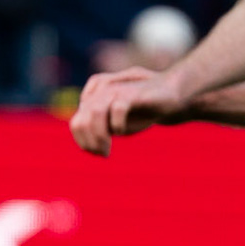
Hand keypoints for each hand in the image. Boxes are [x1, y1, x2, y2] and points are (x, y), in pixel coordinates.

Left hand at [69, 67, 184, 156]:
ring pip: (95, 112)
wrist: (168, 97)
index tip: (97, 153)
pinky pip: (117, 108)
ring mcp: (115, 91)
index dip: (83, 142)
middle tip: (102, 154)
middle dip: (89, 142)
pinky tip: (121, 132)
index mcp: (93, 101)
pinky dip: (117, 124)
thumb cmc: (140, 113)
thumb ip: (97, 130)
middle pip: (82, 120)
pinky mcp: (131, 93)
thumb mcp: (115, 124)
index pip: (76, 124)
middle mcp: (100, 94)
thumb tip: (85, 145)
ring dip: (99, 135)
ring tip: (107, 149)